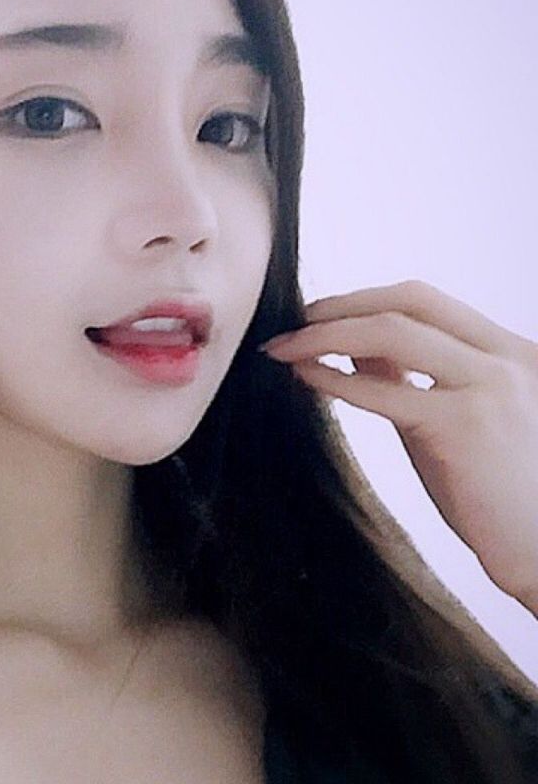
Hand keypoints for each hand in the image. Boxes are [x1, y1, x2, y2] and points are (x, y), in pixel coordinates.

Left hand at [259, 279, 537, 613]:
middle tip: (292, 322)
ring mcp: (489, 387)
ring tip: (284, 347)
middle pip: (407, 302)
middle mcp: (506, 358)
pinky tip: (304, 377)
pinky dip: (334, 377)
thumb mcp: (453, 418)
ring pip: (391, 332)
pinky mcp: (465, 426)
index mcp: (508, 351)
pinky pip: (384, 390)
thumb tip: (352, 343)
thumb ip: (410, 376)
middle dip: (340, 305)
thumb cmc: (497, 493)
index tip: (319, 313)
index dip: (363, 299)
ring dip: (325, 334)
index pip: (425, 301)